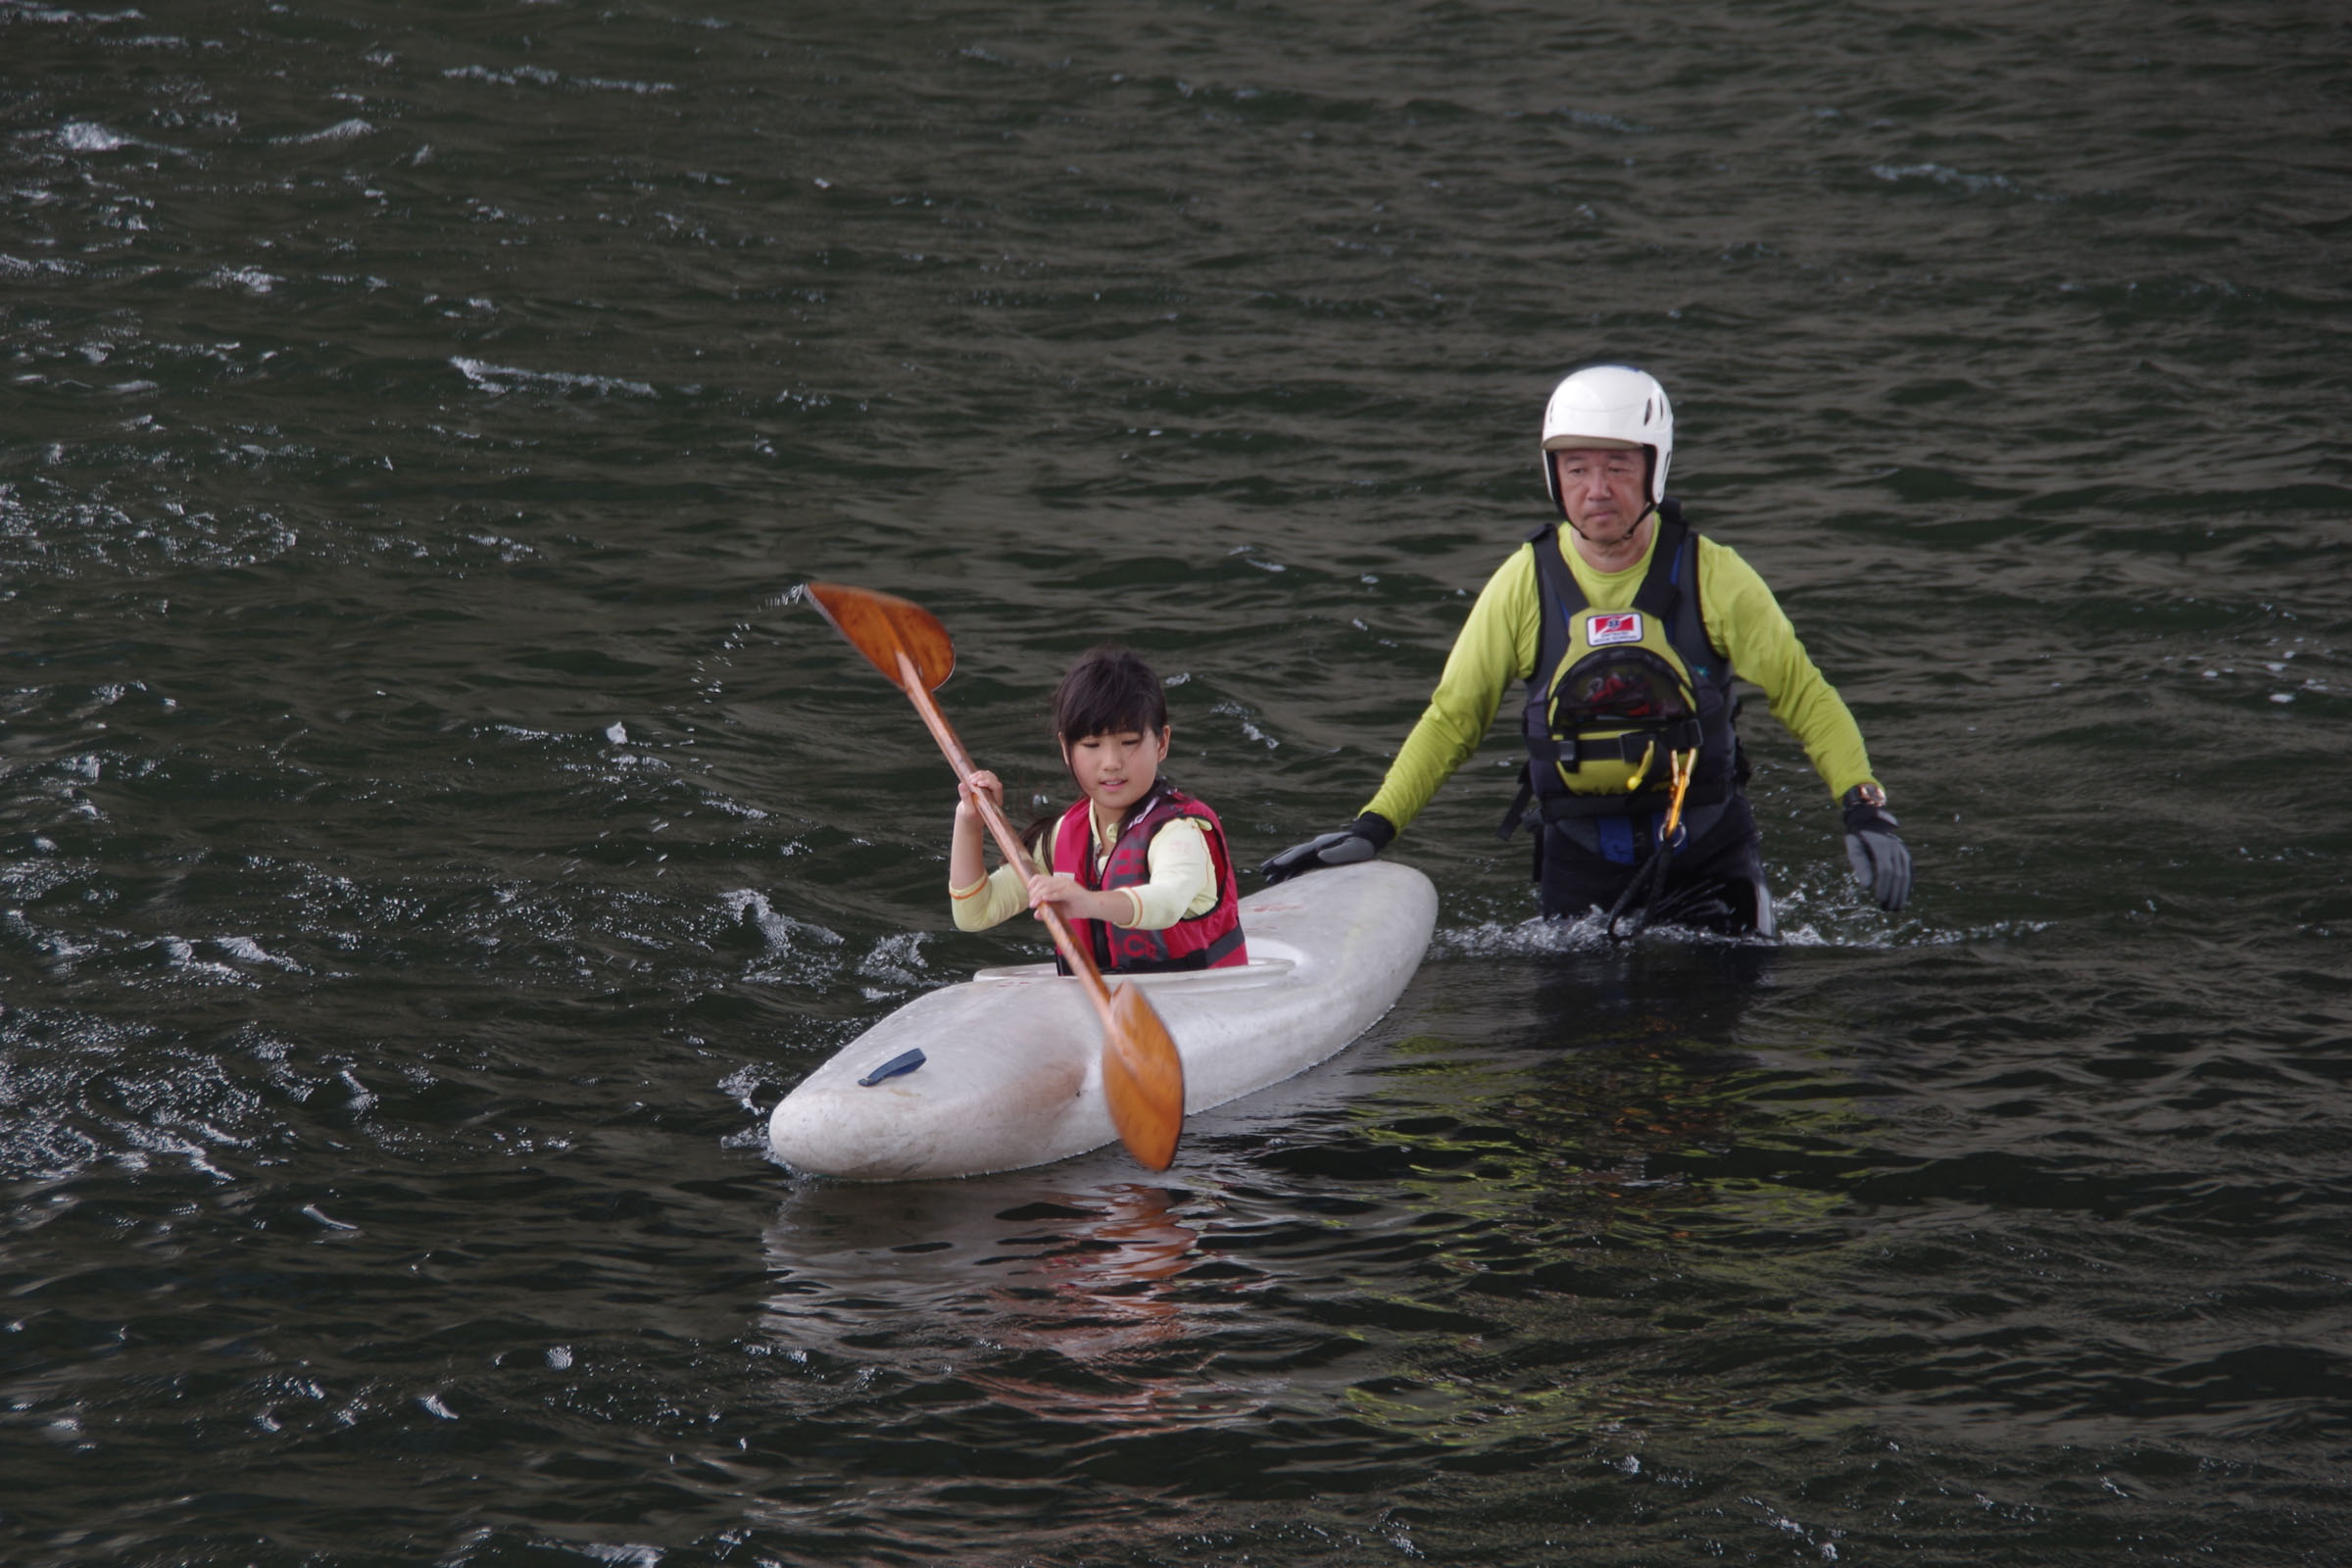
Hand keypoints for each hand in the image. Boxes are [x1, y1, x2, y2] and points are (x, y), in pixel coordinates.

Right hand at [957, 769, 1003, 822]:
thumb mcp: (967, 809)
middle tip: (971, 780)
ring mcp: (991, 790)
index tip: (977, 783)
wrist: (968, 817)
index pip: (997, 787)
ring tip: (969, 779)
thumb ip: (965, 797)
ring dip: (980, 774)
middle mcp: (995, 795)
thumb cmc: (969, 817)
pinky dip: (978, 775)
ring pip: (989, 776)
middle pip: (993, 780)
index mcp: (995, 802)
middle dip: (982, 777)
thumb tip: (961, 784)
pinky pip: (985, 776)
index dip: (989, 782)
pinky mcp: (985, 787)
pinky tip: (970, 778)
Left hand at [1023, 870, 1115, 924]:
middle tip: (1032, 904)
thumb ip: (1048, 911)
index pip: (1039, 878)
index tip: (1030, 897)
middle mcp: (1061, 881)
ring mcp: (1067, 885)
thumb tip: (1036, 915)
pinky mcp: (1073, 891)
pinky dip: (1050, 896)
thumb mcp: (1060, 910)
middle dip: (1033, 893)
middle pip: (1041, 882)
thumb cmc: (1078, 907)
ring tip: (1035, 904)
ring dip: (1039, 895)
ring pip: (1048, 886)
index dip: (1031, 886)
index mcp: (1057, 883)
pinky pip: (1059, 892)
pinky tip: (1044, 899)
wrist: (1093, 907)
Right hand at [1259, 813, 1395, 884]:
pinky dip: (1291, 872)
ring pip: (1294, 860)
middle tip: (1262, 870)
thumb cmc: (1361, 847)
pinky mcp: (1318, 858)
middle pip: (1292, 854)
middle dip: (1277, 862)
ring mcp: (1315, 852)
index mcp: (1321, 844)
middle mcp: (1315, 847)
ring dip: (1281, 867)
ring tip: (1267, 876)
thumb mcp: (1352, 850)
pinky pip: (1301, 866)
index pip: (1301, 852)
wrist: (1366, 840)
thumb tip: (1319, 853)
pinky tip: (1283, 880)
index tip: (1276, 865)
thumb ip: (1337, 853)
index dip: (1288, 858)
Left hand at [1841, 793, 1910, 912]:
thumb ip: (1860, 865)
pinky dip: (1908, 885)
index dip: (1884, 886)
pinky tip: (1904, 897)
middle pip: (1897, 874)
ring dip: (1901, 893)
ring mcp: (1902, 850)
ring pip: (1906, 874)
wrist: (1869, 819)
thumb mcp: (1853, 848)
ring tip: (1894, 908)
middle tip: (1887, 909)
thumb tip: (1866, 887)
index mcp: (1881, 845)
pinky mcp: (1905, 854)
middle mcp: (1895, 847)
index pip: (1885, 870)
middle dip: (1893, 893)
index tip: (1879, 900)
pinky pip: (1910, 871)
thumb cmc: (1857, 836)